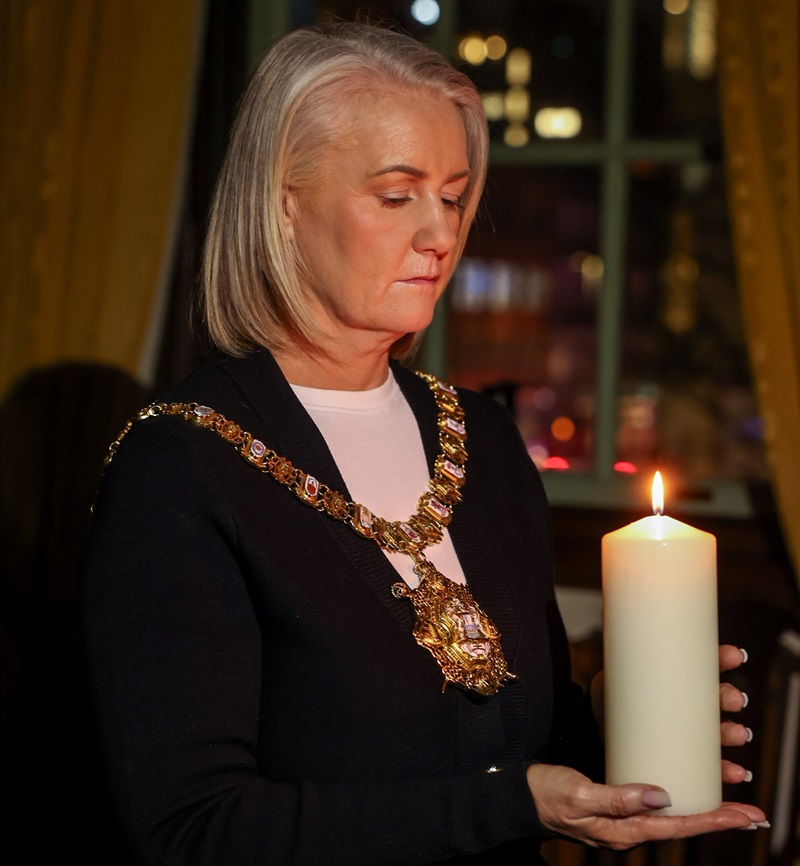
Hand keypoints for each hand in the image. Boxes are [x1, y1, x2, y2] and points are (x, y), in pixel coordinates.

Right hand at [526, 764, 766, 850]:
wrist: (522, 797)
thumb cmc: (547, 794)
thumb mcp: (579, 793)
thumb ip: (618, 798)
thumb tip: (662, 795)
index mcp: (624, 830)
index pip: (679, 825)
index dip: (713, 820)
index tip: (743, 815)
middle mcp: (630, 829)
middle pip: (684, 824)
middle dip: (719, 818)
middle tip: (753, 814)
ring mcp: (625, 819)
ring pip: (674, 817)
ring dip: (704, 811)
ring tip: (732, 805)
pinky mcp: (618, 805)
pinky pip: (658, 807)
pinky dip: (680, 801)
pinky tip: (688, 792)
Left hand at [591, 646, 754, 784]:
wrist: (597, 729)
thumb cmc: (611, 697)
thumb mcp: (613, 678)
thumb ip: (620, 667)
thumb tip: (626, 643)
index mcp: (675, 676)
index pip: (703, 663)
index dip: (723, 658)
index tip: (735, 657)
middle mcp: (688, 702)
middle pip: (717, 696)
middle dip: (729, 697)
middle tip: (734, 701)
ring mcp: (688, 730)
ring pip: (720, 730)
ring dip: (734, 732)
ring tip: (739, 735)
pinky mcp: (684, 757)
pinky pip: (711, 765)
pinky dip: (727, 769)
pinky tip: (737, 773)